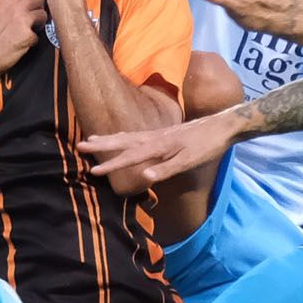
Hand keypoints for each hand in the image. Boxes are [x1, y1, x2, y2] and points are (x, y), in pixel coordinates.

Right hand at [0, 0, 48, 82]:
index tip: (30, 5)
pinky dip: (34, 40)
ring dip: (40, 23)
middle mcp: (14, 8)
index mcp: (4, 3)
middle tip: (34, 19)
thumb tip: (17, 4)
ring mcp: (22, 20)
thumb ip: (5, 8)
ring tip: (31, 31)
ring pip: (43, 14)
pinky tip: (24, 44)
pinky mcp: (27, 35)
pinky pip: (38, 35)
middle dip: (39, 8)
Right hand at [80, 109, 243, 187]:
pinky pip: (138, 135)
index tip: (93, 171)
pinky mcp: (164, 133)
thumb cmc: (208, 147)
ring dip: (110, 139)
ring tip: (92, 139)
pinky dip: (124, 136)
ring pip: (128, 136)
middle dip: (102, 146)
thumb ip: (166, 169)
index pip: (130, 157)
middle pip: (123, 142)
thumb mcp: (189, 162)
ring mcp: (159, 133)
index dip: (111, 165)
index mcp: (159, 146)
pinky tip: (122, 137)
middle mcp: (155, 137)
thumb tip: (144, 175)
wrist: (223, 126)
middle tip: (79, 146)